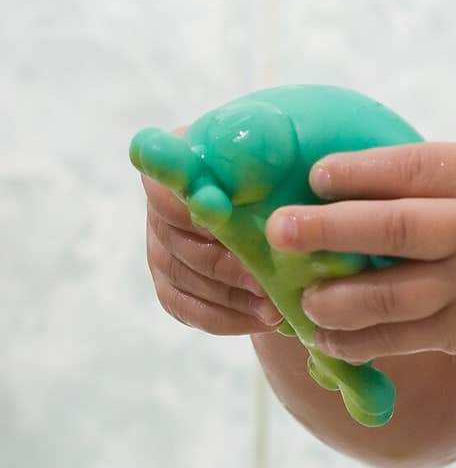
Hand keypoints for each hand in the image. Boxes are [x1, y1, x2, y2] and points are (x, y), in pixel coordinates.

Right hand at [142, 126, 282, 335]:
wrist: (284, 201)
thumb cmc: (281, 167)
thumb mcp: (279, 147)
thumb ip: (265, 147)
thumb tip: (257, 164)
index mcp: (174, 165)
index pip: (168, 192)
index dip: (199, 213)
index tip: (234, 224)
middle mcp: (158, 209)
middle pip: (178, 244)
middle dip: (225, 267)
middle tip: (266, 282)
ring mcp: (161, 250)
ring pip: (185, 281)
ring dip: (231, 298)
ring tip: (273, 308)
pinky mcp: (171, 286)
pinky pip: (188, 310)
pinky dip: (225, 319)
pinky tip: (260, 320)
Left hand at [264, 140, 455, 370]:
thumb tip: (377, 163)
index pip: (414, 169)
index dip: (359, 171)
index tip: (314, 175)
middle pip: (394, 230)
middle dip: (330, 230)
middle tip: (280, 230)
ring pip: (394, 295)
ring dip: (338, 298)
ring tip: (297, 296)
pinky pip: (406, 339)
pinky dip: (361, 341)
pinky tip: (324, 337)